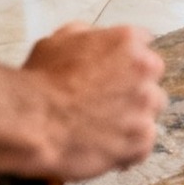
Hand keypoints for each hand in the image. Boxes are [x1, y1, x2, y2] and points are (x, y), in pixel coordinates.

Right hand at [20, 22, 165, 177]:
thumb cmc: (41, 81)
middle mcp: (144, 69)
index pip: (143, 45)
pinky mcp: (141, 140)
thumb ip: (88, 35)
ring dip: (134, 118)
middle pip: (150, 79)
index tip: (113, 73)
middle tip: (105, 102)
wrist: (32, 121)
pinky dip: (129, 149)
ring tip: (104, 128)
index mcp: (128, 41)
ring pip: (151, 111)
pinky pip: (144, 144)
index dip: (124, 61)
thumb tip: (95, 38)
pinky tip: (107, 147)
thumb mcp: (59, 40)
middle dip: (133, 89)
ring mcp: (145, 106)